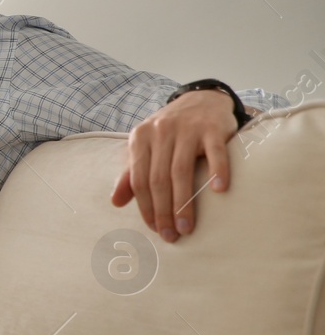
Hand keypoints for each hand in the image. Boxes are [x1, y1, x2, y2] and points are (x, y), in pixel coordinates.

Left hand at [109, 90, 238, 242]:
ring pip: (181, 171)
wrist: (201, 99)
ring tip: (188, 226)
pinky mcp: (212, 128)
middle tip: (172, 235)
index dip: (145, 206)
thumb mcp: (146, 147)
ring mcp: (187, 129)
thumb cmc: (171, 131)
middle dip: (163, 211)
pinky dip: (217, 171)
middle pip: (158, 179)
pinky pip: (215, 153)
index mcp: (140, 138)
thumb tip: (115, 202)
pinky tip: (218, 191)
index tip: (154, 228)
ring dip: (184, 203)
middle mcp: (160, 132)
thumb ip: (131, 174)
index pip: (139, 179)